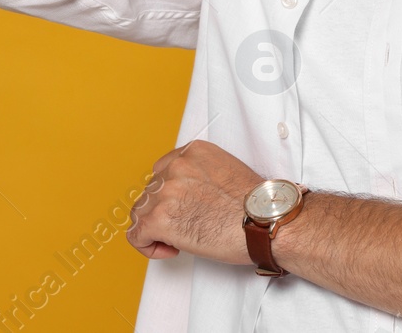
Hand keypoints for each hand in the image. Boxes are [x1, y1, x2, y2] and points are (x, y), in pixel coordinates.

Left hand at [126, 140, 263, 264]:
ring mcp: (165, 192)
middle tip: (187, 226)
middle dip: (164, 212)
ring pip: (141, 212)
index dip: (169, 194)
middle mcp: (175, 167)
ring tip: (179, 240)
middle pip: (151, 192)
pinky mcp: (159, 219)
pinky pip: (135, 235)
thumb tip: (188, 195)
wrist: (266, 223)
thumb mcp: (225, 170)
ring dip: (156, 228)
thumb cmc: (255, 206)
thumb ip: (200, 174)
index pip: (162, 170)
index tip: (183, 208)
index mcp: (192, 152)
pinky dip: (147, 246)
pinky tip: (169, 250)